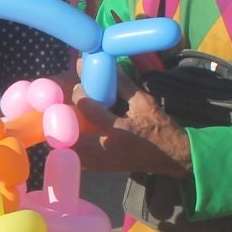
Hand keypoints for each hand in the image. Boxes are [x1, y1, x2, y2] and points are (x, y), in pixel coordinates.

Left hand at [70, 87, 191, 175]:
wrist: (171, 156)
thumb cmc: (158, 127)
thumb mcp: (144, 102)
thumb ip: (122, 84)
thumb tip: (106, 63)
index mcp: (116, 130)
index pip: (86, 108)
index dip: (78, 93)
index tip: (79, 86)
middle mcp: (104, 148)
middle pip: (69, 134)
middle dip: (61, 119)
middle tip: (61, 106)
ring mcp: (100, 162)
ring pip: (69, 150)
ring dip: (63, 135)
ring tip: (65, 121)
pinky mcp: (100, 169)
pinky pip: (76, 160)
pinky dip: (71, 148)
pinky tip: (73, 137)